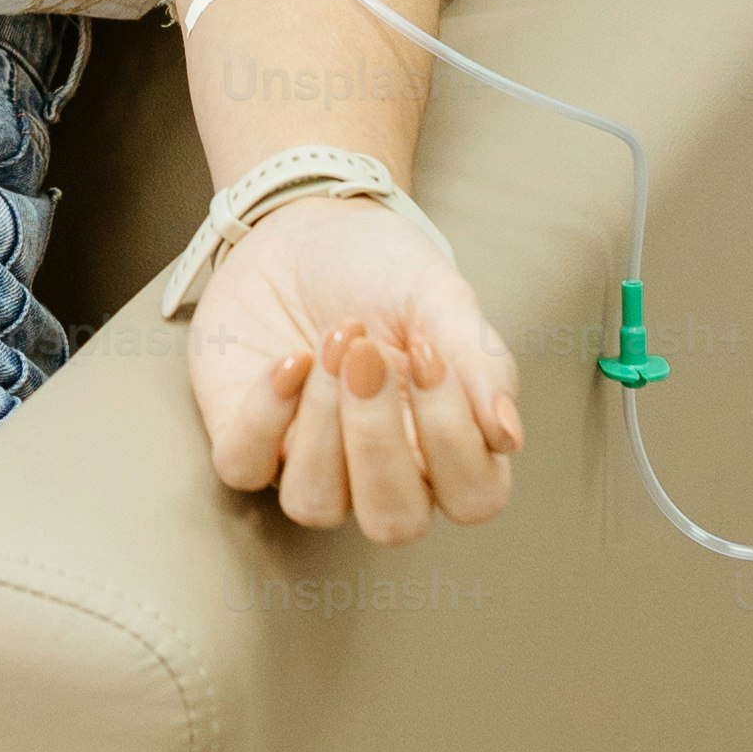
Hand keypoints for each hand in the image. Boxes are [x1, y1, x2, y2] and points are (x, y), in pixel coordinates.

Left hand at [186, 195, 521, 544]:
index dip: (454, 439)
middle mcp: (379, 469)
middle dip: (376, 440)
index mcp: (444, 446)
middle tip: (366, 354)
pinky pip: (245, 467)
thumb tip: (507, 435)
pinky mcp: (245, 438)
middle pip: (392, 522)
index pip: (472, 497)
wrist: (304, 228)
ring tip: (330, 348)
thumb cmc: (382, 271)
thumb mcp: (440, 297)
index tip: (426, 353)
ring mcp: (306, 461)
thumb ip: (479, 360)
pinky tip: (287, 361)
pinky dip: (265, 417)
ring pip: (315, 504)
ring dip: (321, 425)